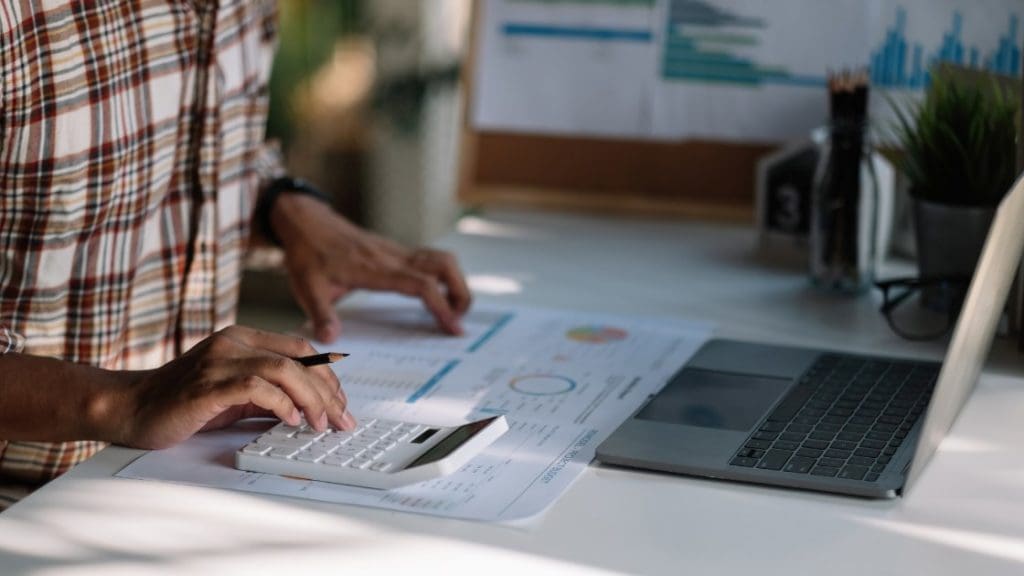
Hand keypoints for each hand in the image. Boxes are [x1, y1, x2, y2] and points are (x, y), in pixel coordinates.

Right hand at [117, 326, 355, 449]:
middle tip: (342, 419)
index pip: (300, 348)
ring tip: (320, 424)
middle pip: (299, 358)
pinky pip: (256, 387)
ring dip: (311, 399)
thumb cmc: (183, 403)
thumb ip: (269, 393)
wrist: (130, 408)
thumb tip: (311, 408)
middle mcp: (233, 342)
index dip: (328, 375)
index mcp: (242, 338)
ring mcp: (219, 360)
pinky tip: (290, 420)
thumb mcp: (235, 393)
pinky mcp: (207, 384)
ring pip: (284, 370)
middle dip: (328, 391)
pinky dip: (281, 404)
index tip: (341, 403)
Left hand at [270, 194, 471, 341]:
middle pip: (444, 266)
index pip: (420, 284)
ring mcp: (397, 251)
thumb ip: (321, 313)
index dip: (441, 305)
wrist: (307, 222)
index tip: (453, 327)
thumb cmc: (308, 254)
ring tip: (452, 310)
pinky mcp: (396, 251)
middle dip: (460, 293)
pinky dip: (443, 277)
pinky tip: (435, 295)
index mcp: (375, 268)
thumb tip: (330, 339)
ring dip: (456, 283)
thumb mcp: (307, 287)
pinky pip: (430, 260)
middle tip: (458, 321)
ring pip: (442, 259)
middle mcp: (393, 257)